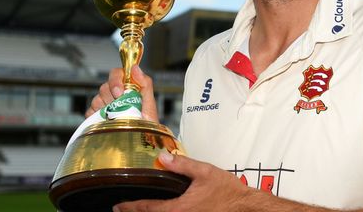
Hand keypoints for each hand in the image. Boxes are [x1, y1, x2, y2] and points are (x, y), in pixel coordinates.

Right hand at [86, 65, 158, 121]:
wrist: (141, 142)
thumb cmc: (148, 124)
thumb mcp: (150, 104)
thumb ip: (145, 84)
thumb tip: (135, 68)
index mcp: (127, 87)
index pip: (116, 73)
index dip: (115, 80)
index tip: (119, 92)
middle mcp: (115, 94)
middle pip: (105, 86)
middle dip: (111, 96)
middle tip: (118, 108)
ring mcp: (105, 105)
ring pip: (96, 99)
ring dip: (104, 108)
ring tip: (115, 118)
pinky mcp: (96, 116)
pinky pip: (90, 112)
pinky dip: (94, 117)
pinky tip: (104, 122)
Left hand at [112, 152, 256, 211]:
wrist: (245, 207)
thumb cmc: (227, 191)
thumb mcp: (204, 172)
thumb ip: (181, 164)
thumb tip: (162, 157)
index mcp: (179, 208)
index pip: (148, 208)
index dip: (131, 207)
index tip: (118, 205)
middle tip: (121, 208)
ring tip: (137, 210)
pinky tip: (161, 210)